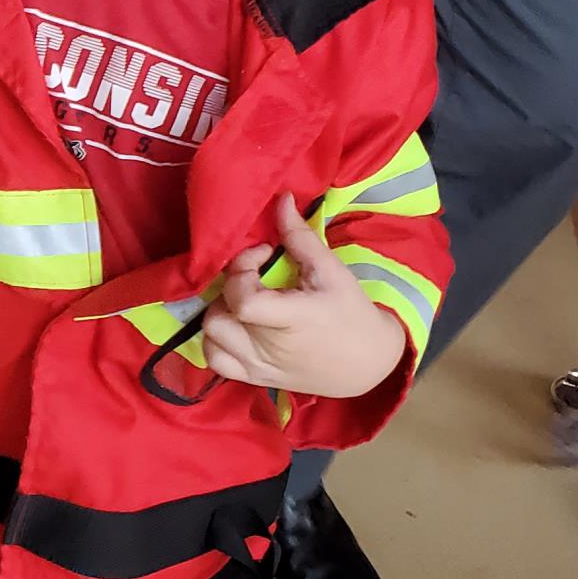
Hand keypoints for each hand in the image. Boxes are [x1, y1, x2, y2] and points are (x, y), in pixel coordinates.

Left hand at [201, 195, 408, 399]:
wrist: (366, 362)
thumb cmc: (350, 313)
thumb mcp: (332, 271)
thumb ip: (300, 237)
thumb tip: (281, 199)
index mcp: (291, 322)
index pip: (242, 301)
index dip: (242, 269)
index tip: (262, 255)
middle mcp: (268, 350)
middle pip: (218, 317)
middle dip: (229, 289)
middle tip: (253, 278)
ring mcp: (258, 368)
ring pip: (210, 339)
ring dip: (219, 314)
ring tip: (243, 301)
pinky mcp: (255, 379)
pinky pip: (216, 362)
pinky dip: (215, 342)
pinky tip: (234, 325)